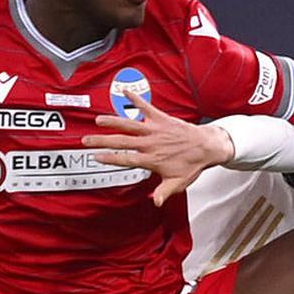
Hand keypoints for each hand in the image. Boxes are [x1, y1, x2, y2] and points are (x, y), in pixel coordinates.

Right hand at [82, 91, 235, 205]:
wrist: (207, 147)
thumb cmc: (192, 165)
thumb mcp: (178, 183)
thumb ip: (164, 192)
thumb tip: (155, 202)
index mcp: (151, 159)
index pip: (126, 159)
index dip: (110, 158)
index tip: (96, 157)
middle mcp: (150, 143)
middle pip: (121, 142)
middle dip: (102, 141)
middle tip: (86, 140)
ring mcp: (155, 130)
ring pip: (129, 124)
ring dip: (113, 121)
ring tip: (98, 120)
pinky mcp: (161, 118)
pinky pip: (146, 107)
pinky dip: (136, 99)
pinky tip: (125, 91)